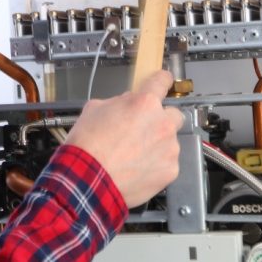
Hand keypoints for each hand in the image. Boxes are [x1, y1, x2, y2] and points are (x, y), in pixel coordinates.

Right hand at [64, 70, 183, 207]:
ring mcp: (169, 149)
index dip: (162, 80)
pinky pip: (168, 162)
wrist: (87, 181)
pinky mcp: (170, 170)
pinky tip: (138, 168)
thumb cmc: (88, 147)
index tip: (164, 81)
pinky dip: (157, 165)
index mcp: (144, 104)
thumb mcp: (94, 110)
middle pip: (174, 114)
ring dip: (158, 144)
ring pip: (170, 141)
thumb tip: (127, 102)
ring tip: (135, 155)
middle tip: (144, 129)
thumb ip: (118, 102)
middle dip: (161, 119)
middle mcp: (162, 124)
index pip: (162, 81)